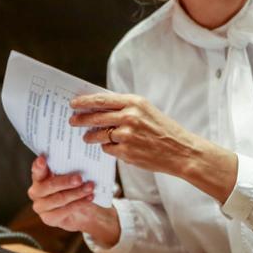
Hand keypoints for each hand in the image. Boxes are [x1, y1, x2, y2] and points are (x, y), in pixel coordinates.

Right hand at [27, 155, 120, 246]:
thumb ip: (70, 169)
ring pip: (58, 198)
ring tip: (90, 187)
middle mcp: (36, 192)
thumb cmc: (76, 188)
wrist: (84, 211)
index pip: (37, 170)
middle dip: (65, 181)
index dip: (38, 165)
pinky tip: (88, 198)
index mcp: (39, 177)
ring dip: (76, 193)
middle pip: (49, 185)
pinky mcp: (48, 218)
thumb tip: (80, 161)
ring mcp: (40, 206)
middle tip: (79, 178)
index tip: (42, 159)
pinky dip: (78, 203)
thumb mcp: (73, 176)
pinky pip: (64, 211)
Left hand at [70, 93, 237, 200]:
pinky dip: (108, 148)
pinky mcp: (126, 152)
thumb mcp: (147, 111)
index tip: (74, 103)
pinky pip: (108, 149)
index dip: (85, 101)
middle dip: (80, 119)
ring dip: (90, 137)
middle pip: (95, 117)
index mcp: (135, 103)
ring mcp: (127, 135)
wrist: (181, 151)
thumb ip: (126, 108)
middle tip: (72, 121)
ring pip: (99, 135)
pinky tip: (114, 148)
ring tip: (88, 138)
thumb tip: (100, 108)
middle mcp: (129, 117)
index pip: (102, 100)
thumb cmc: (164, 130)